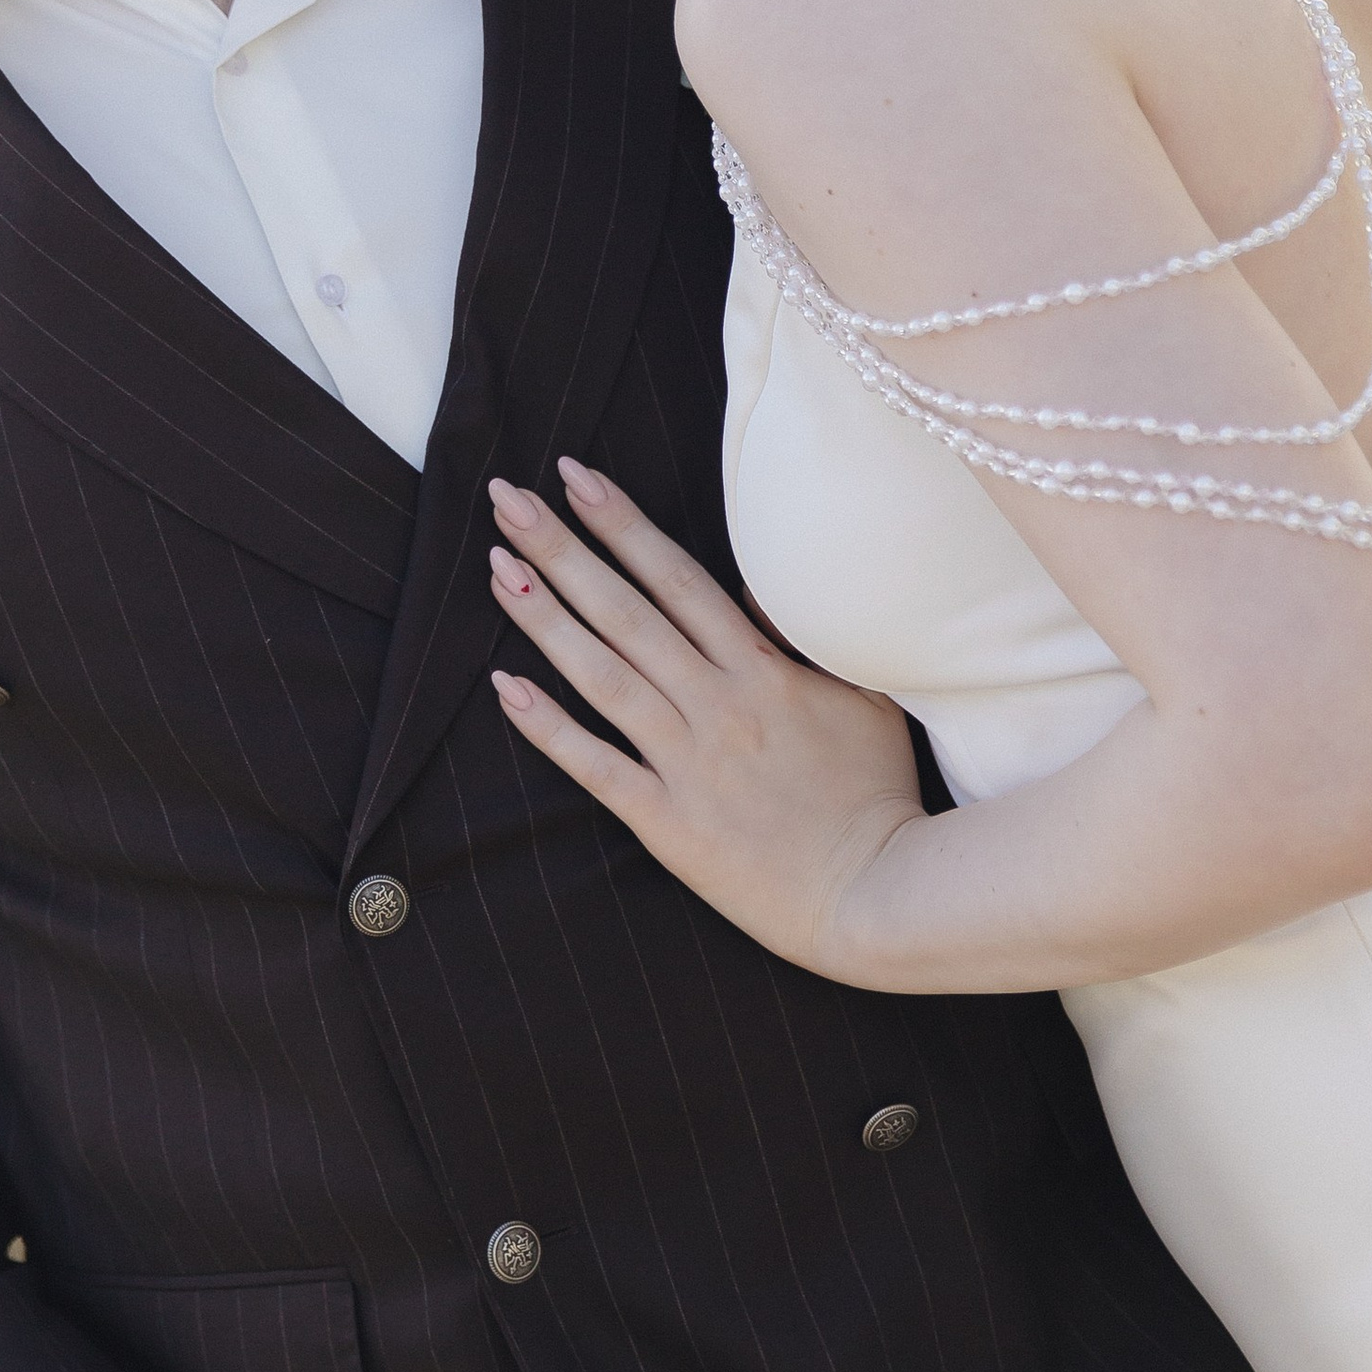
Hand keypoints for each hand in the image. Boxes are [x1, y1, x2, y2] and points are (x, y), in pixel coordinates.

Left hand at [486, 461, 924, 969]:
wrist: (875, 895)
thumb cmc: (876, 794)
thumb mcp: (861, 697)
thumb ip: (802, 639)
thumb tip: (752, 586)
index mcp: (762, 671)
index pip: (678, 578)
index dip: (622, 524)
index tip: (575, 476)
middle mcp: (717, 706)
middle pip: (626, 611)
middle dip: (563, 548)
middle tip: (506, 498)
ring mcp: (688, 764)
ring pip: (603, 676)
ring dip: (545, 619)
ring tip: (496, 567)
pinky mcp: (667, 822)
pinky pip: (596, 766)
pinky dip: (548, 727)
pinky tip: (504, 687)